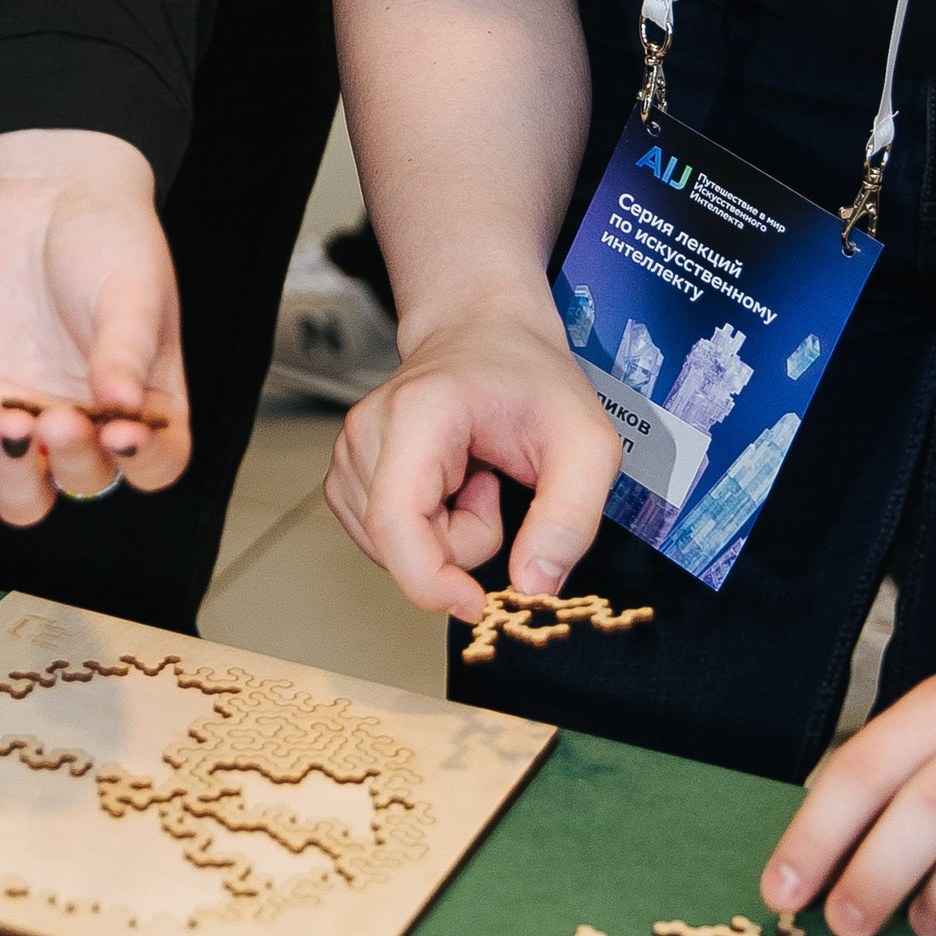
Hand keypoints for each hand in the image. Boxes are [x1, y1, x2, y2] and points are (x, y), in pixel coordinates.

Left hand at [0, 131, 190, 526]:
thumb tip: (122, 405)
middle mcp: (90, 424)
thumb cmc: (108, 239)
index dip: (145, 462)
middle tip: (60, 412)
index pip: (158, 462)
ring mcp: (29, 422)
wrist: (43, 197)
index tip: (124, 432)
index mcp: (146, 402)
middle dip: (74, 458)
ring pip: (22, 498)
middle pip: (85, 481)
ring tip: (11, 423)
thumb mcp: (133, 287)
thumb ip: (126, 345)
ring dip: (16, 479)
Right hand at [325, 302, 620, 623]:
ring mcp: (351, 451)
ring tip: (472, 477)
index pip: (396, 522)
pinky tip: (448, 486)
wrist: (487, 333)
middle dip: (462, 543)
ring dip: (446, 536)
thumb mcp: (587, 443)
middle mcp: (368, 430)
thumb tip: (533, 587)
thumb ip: (570, 518)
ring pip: (393, 550)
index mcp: (418, 414)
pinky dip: (426, 531)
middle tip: (494, 486)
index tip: (477, 602)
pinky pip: (385, 541)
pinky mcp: (349, 473)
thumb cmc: (531, 378)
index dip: (430, 581)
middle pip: (401, 547)